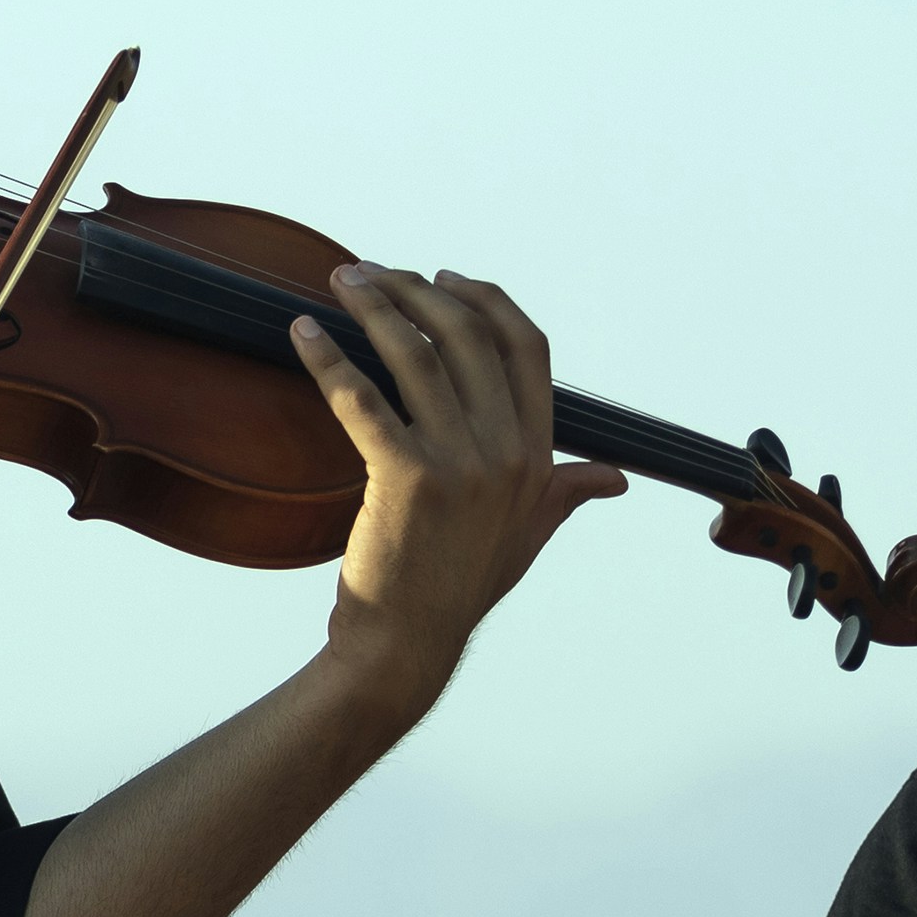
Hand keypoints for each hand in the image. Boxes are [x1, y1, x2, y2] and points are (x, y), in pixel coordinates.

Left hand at [291, 264, 623, 723]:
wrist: (407, 644)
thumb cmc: (460, 587)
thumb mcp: (528, 535)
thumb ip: (566, 494)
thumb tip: (614, 478)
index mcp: (538, 456)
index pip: (526, 349)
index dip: (485, 300)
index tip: (443, 276)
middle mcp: (508, 454)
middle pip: (468, 336)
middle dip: (416, 288)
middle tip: (370, 273)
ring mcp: (460, 465)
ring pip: (417, 354)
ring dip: (373, 306)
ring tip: (340, 282)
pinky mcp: (407, 478)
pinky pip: (363, 398)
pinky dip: (328, 359)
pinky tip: (302, 335)